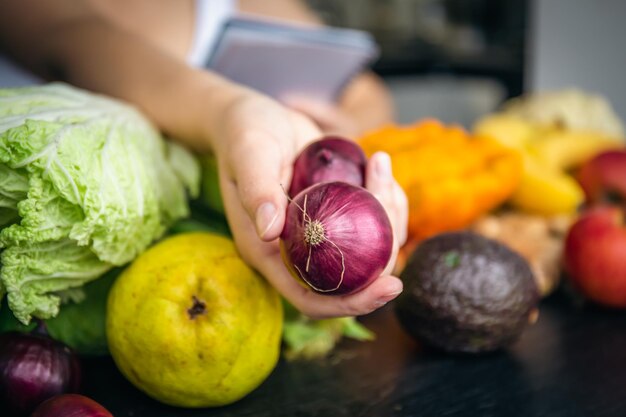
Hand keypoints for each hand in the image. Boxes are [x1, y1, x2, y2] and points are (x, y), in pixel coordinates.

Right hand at [211, 91, 406, 318]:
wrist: (254, 115)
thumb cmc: (244, 134)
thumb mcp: (249, 155)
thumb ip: (257, 191)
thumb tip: (270, 232)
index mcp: (270, 253)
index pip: (311, 298)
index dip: (351, 303)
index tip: (390, 287)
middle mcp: (298, 250)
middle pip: (353, 278)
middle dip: (384, 251)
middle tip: (392, 199)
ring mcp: (321, 232)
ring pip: (370, 248)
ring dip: (389, 214)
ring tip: (379, 167)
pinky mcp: (338, 212)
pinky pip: (372, 219)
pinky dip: (387, 197)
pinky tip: (377, 164)